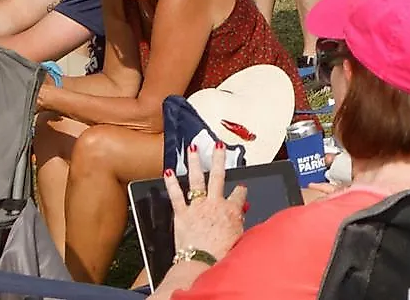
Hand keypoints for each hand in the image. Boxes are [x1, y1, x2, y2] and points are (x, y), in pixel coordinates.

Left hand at [165, 144, 248, 266]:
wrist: (201, 264)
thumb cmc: (221, 256)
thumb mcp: (239, 240)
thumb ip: (240, 225)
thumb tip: (242, 218)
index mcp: (232, 211)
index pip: (239, 195)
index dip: (241, 192)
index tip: (241, 190)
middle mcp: (215, 204)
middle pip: (218, 176)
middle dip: (219, 159)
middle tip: (218, 146)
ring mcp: (197, 207)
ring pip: (197, 180)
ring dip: (195, 163)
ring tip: (193, 149)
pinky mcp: (182, 214)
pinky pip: (176, 196)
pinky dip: (171, 184)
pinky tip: (168, 173)